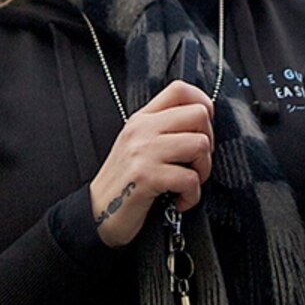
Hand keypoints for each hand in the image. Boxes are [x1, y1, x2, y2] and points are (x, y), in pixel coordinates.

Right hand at [86, 80, 211, 247]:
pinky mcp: (147, 177)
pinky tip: (179, 201)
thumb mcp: (138, 146)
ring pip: (200, 144)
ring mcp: (143, 152)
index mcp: (142, 119)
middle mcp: (142, 130)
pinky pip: (190, 179)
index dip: (203, 103)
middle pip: (199, 115)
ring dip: (203, 170)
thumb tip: (201, 122)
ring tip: (188, 183)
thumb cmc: (125, 183)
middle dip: (208, 142)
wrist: (97, 214)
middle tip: (195, 163)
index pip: (179, 89)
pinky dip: (192, 196)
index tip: (204, 127)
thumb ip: (163, 129)